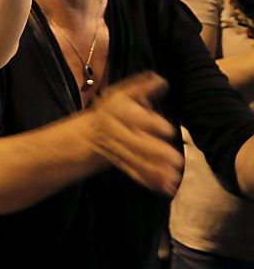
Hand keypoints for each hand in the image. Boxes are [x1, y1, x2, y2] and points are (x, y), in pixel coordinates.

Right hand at [85, 72, 183, 194]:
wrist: (91, 133)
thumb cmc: (114, 109)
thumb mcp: (124, 93)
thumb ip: (143, 88)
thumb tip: (163, 80)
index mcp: (116, 110)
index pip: (132, 116)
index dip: (150, 123)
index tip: (169, 130)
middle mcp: (114, 130)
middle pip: (133, 141)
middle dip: (155, 152)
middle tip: (177, 160)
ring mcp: (116, 149)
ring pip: (135, 160)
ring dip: (154, 171)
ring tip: (175, 178)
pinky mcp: (121, 163)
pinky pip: (134, 173)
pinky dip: (149, 181)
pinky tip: (166, 188)